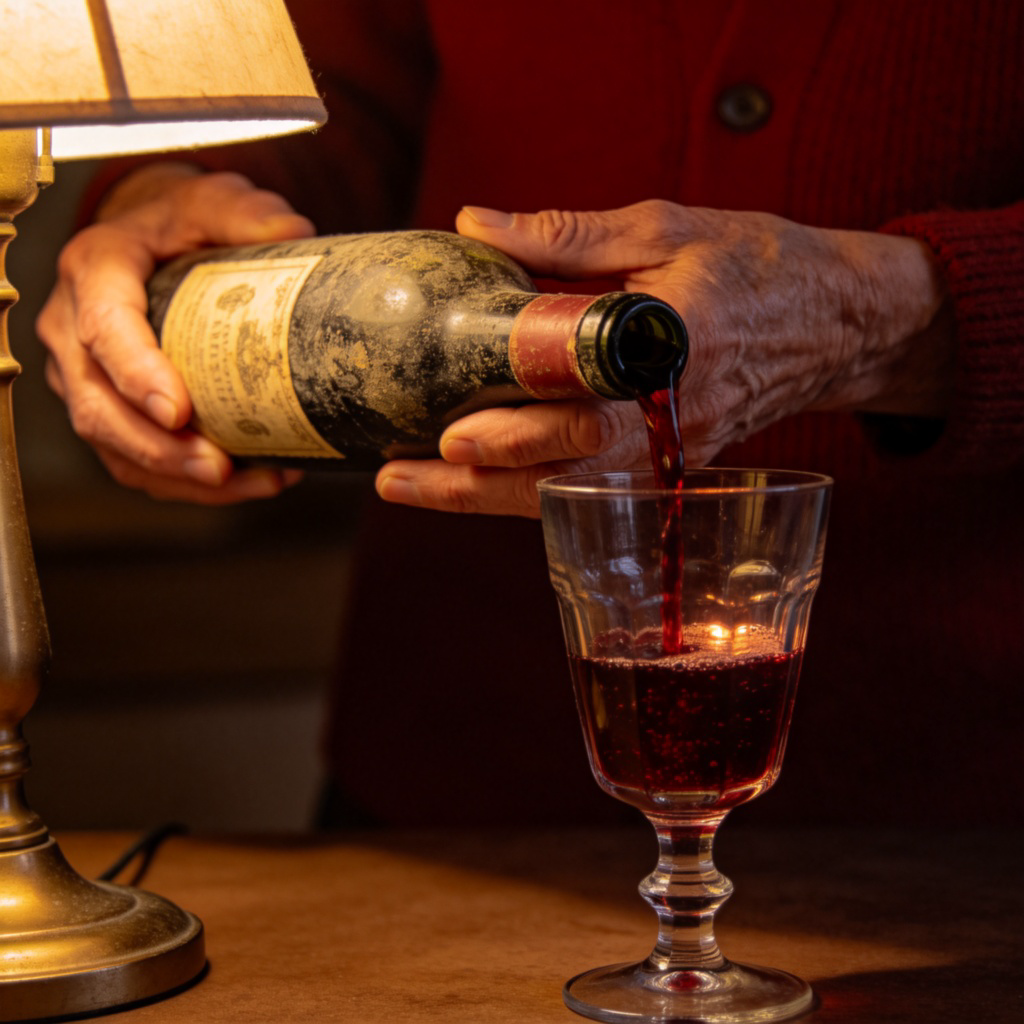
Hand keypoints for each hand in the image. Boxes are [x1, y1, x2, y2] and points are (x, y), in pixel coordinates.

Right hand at [37, 163, 314, 503]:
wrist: (147, 239)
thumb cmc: (174, 223)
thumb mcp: (206, 201)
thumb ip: (242, 212)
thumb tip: (294, 233)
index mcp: (94, 271)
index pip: (104, 329)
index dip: (137, 374)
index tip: (178, 411)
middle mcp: (73, 327)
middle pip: (99, 406)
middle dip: (159, 449)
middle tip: (220, 469)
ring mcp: (82, 374)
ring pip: (112, 444)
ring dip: (176, 477)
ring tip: (249, 483)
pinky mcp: (104, 406)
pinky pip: (129, 460)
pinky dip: (181, 482)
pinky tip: (241, 483)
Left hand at [376, 199, 951, 516]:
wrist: (829, 323)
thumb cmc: (755, 267)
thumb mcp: (667, 230)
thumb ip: (570, 234)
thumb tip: (476, 223)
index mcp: (675, 352)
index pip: (592, 411)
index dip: (522, 432)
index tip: (455, 436)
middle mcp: (671, 420)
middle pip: (567, 472)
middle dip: (481, 482)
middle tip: (403, 477)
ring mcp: (670, 453)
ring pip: (570, 494)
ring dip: (487, 499)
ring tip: (414, 487)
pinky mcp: (664, 464)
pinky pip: (589, 490)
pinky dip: (525, 492)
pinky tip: (469, 485)